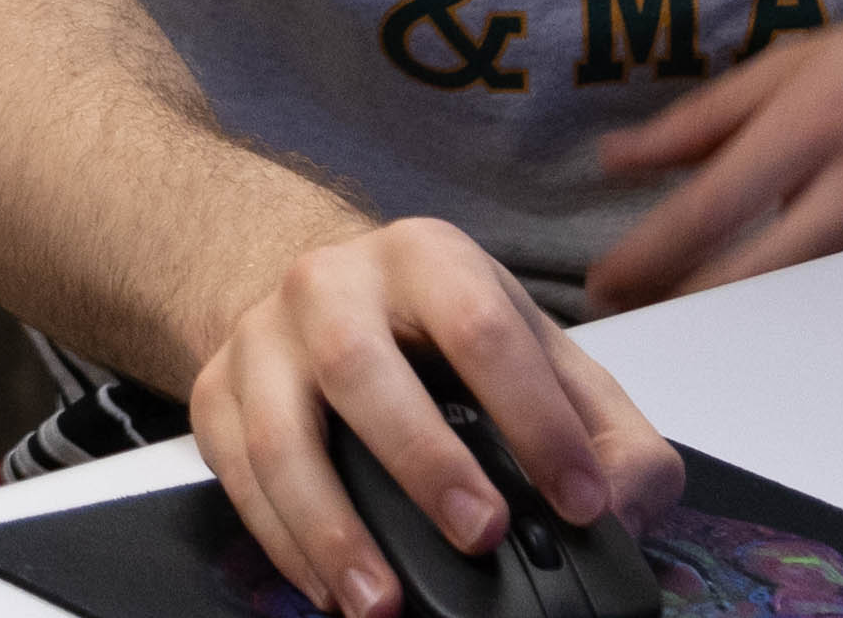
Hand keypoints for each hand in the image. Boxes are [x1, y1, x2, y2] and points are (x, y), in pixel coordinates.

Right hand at [183, 218, 678, 617]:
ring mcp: (262, 335)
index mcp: (427, 259)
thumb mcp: (538, 353)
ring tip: (385, 603)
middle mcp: (332, 282)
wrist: (324, 294)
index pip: (482, 327)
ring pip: (280, 428)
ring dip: (331, 526)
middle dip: (422, 459)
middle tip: (482, 535)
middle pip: (360, 365)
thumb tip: (627, 505)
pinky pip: (235, 472)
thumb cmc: (438, 332)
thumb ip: (608, 430)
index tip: (580, 499)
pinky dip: (283, 543)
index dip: (535, 417)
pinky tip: (334, 589)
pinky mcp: (215, 389)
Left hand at [583, 0, 842, 309]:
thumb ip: (709, 115)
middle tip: (641, 331)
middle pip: (758, 271)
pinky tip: (791, 324)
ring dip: (754, 319)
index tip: (606, 287)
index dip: (651, 255)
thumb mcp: (805, 57)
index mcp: (815, 113)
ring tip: (701, 328)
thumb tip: (617, 159)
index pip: (711, 204)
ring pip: (815, 298)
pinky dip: (826, 315)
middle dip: (691, 308)